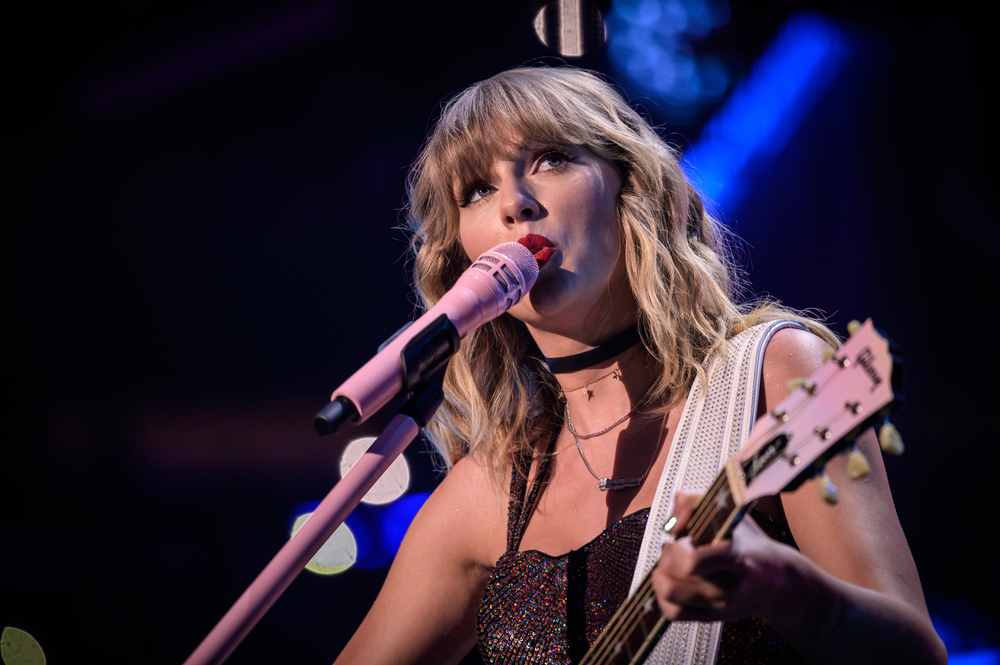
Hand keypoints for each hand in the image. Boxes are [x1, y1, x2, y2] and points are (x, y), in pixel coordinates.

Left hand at [650, 491, 801, 623]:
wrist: (778, 584)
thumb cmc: (750, 544)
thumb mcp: (730, 512)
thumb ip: (693, 501)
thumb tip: (671, 524)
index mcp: (734, 557)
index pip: (691, 562)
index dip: (678, 547)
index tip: (685, 537)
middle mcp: (727, 586)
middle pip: (673, 576)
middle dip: (668, 555)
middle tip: (679, 547)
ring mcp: (718, 606)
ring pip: (668, 593)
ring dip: (662, 574)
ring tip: (675, 563)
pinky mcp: (710, 618)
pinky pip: (672, 612)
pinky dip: (663, 594)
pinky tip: (673, 579)